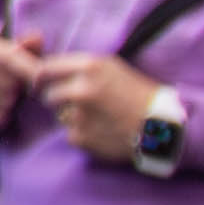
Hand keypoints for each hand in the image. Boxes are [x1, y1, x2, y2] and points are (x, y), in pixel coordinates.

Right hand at [0, 30, 40, 145]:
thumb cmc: (0, 72)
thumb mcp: (13, 57)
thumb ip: (26, 47)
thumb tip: (37, 38)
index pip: (6, 56)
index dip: (27, 68)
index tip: (41, 79)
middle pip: (2, 80)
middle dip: (16, 88)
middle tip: (19, 91)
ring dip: (8, 103)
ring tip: (9, 101)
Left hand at [32, 53, 170, 168]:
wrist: (163, 126)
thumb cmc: (138, 94)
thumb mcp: (111, 68)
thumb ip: (78, 68)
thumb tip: (43, 70)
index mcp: (89, 66)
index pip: (45, 69)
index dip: (41, 77)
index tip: (41, 83)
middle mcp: (81, 89)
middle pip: (47, 95)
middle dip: (58, 100)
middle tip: (82, 104)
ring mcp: (80, 115)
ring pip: (60, 116)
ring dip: (74, 118)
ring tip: (102, 118)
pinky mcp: (81, 137)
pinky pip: (71, 135)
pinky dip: (83, 135)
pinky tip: (105, 132)